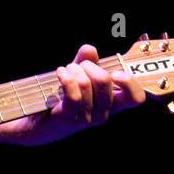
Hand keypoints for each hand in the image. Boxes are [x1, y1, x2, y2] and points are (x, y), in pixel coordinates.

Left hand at [22, 43, 145, 145]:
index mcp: (111, 104)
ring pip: (86, 84)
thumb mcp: (77, 76)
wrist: (36, 123)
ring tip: (65, 70)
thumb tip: (90, 49)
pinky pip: (73, 93)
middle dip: (88, 64)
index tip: (115, 72)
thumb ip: (86, 62)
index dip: (130, 82)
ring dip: (73, 69)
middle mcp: (102, 114)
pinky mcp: (68, 118)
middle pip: (105, 80)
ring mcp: (86, 118)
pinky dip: (66, 77)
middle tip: (77, 66)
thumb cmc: (61, 98)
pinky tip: (60, 73)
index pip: (136, 98)